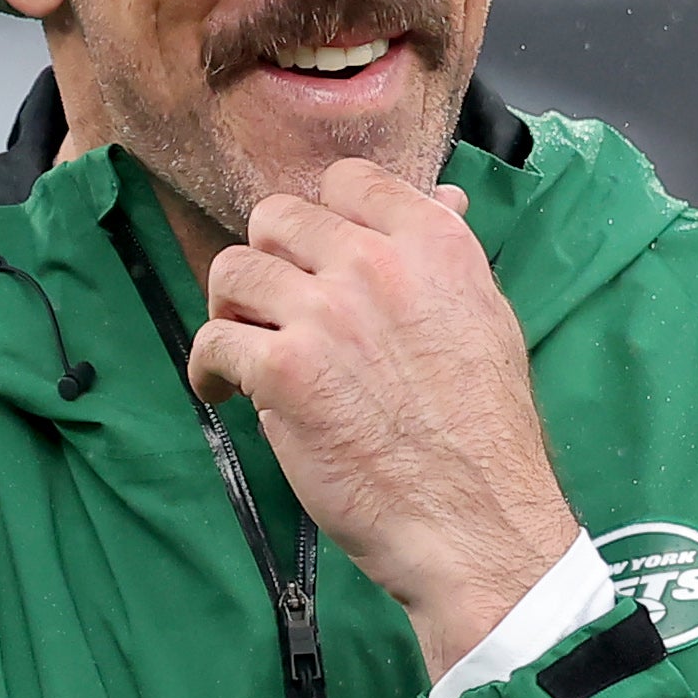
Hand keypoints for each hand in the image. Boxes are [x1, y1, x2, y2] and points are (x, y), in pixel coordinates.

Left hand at [184, 159, 576, 676]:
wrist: (475, 517)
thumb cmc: (486, 432)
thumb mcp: (488, 319)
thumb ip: (447, 257)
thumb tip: (443, 198)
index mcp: (433, 243)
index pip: (349, 181)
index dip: (323, 215)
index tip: (315, 254)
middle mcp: (375, 264)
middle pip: (278, 217)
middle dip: (269, 258)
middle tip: (273, 304)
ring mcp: (325, 314)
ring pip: (234, 270)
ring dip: (232, 308)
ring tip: (245, 346)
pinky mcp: (283, 371)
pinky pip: (214, 341)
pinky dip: (209, 368)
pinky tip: (224, 392)